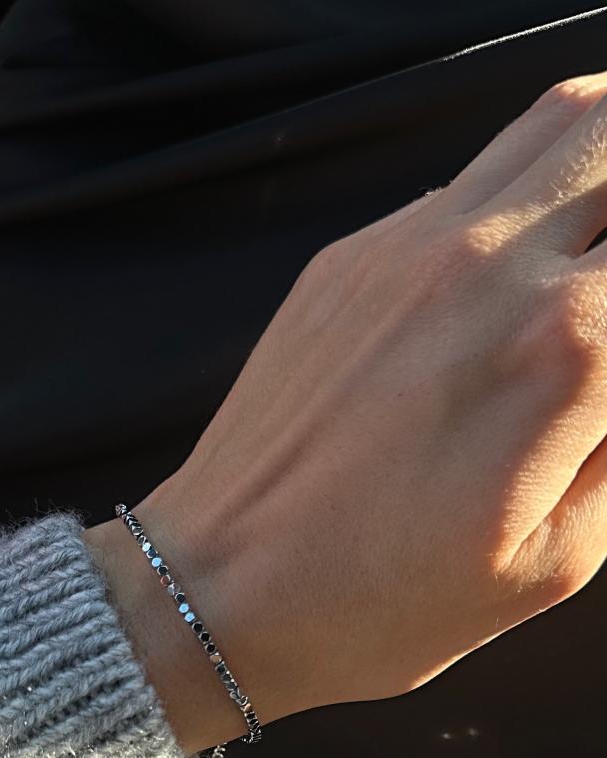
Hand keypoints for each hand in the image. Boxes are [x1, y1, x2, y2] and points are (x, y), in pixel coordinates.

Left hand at [120, 72, 606, 736]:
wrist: (220, 594)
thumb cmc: (383, 605)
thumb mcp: (556, 560)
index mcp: (568, 349)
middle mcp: (492, 266)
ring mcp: (411, 245)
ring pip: (559, 121)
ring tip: (603, 232)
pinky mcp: (351, 255)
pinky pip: (469, 180)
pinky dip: (522, 198)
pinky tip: (519, 265)